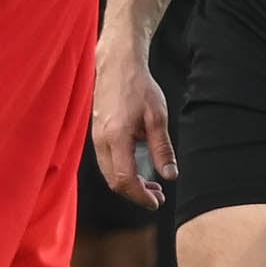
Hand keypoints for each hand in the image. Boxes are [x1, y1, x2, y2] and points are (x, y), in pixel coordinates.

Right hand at [91, 40, 174, 206]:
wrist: (116, 65)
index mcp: (116, 137)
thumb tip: (170, 175)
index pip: (124, 179)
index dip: (141, 196)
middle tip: (159, 196)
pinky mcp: (97, 133)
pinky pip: (106, 161)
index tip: (158, 201)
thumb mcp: (157, 118)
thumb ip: (162, 149)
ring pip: (109, 173)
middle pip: (114, 181)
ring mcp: (96, 137)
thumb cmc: (138, 87)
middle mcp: (101, 140)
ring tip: (153, 185)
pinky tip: (139, 168)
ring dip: (129, 184)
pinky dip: (122, 172)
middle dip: (136, 194)